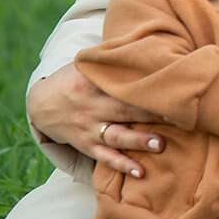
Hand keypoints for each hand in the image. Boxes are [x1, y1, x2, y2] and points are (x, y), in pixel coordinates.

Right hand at [26, 63, 164, 178]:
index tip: (170, 88)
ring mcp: (89, 128)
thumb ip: (111, 61)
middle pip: (124, 109)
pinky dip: (121, 165)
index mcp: (92, 82)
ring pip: (116, 135)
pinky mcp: (86, 145)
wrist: (41, 104)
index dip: (145, 86)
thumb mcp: (86, 65)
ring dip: (138, 140)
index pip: (122, 83)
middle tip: (177, 116)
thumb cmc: (73, 79)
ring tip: (160, 144)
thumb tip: (144, 46)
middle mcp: (91, 106)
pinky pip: (105, 157)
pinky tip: (139, 172)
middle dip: (150, 114)